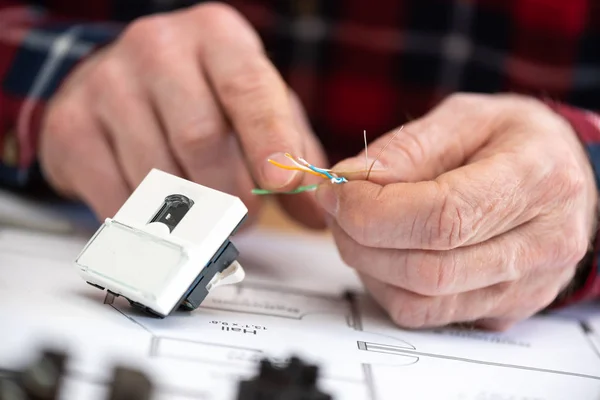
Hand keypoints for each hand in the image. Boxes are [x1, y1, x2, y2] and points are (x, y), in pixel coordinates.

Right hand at [39, 2, 325, 227]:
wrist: (119, 84)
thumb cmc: (203, 97)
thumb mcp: (256, 108)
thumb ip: (293, 153)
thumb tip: (320, 211)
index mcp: (216, 37)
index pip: (248, 88)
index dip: (269, 139)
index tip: (284, 182)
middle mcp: (158, 48)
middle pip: (200, 138)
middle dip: (232, 194)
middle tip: (248, 215)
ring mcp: (108, 83)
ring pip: (159, 173)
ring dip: (194, 214)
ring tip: (209, 216)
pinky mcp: (72, 125)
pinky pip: (119, 195)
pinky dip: (151, 221)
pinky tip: (165, 214)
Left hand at [316, 93, 597, 330]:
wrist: (562, 177)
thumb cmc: (515, 141)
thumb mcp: (466, 117)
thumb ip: (408, 148)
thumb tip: (351, 180)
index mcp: (537, 180)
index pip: (444, 217)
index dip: (373, 211)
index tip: (335, 192)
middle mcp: (542, 244)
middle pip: (428, 269)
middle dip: (360, 239)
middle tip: (337, 207)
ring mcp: (525, 288)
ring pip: (421, 302)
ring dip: (368, 265)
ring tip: (358, 226)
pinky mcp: (503, 311)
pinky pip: (427, 315)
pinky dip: (388, 286)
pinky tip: (385, 252)